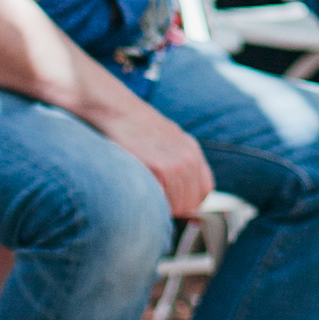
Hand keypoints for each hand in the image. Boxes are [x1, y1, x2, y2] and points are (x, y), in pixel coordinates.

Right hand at [109, 93, 213, 217]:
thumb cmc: (132, 128)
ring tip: (142, 198)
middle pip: (191, 203)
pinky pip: (164, 202)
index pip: (203, 192)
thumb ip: (175, 162)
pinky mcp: (159, 168)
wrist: (115, 109)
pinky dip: (152, 205)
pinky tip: (139, 195)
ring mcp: (176, 163)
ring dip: (161, 210)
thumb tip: (178, 193)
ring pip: (178, 206)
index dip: (187, 203)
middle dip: (173, 209)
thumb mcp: (164, 140)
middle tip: (151, 203)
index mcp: (192, 151)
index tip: (170, 204)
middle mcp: (189, 158)